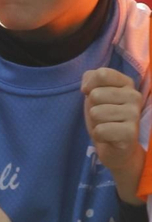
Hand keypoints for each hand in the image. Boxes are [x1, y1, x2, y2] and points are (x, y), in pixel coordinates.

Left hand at [83, 67, 145, 202]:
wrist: (115, 148)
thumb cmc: (105, 117)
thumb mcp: (94, 94)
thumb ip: (90, 79)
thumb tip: (87, 87)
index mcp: (127, 84)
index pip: (102, 73)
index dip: (89, 86)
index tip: (93, 96)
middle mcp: (134, 96)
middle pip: (95, 95)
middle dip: (92, 108)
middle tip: (103, 116)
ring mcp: (134, 114)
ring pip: (96, 112)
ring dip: (96, 122)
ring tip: (106, 126)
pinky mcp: (130, 132)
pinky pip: (100, 130)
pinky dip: (98, 135)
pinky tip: (108, 137)